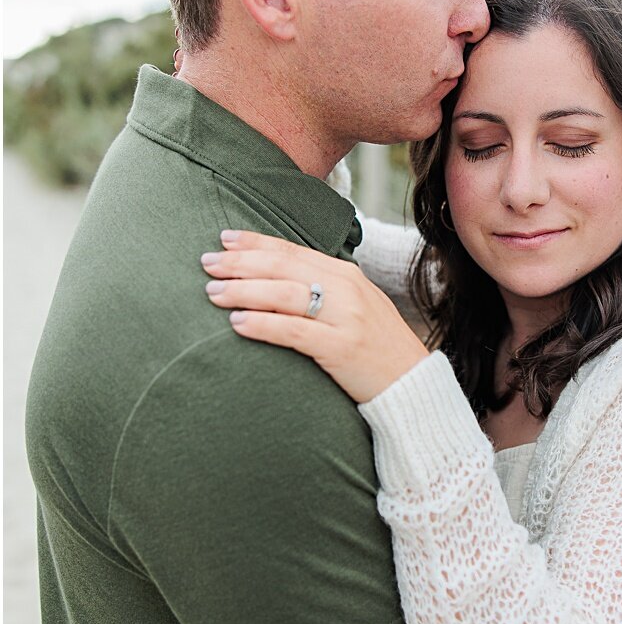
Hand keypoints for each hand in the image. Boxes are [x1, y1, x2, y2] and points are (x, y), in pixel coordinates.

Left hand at [201, 231, 428, 402]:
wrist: (412, 385)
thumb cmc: (375, 348)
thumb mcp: (355, 307)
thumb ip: (324, 290)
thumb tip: (276, 280)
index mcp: (347, 274)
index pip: (293, 250)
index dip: (256, 242)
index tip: (224, 238)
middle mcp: (347, 289)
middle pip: (284, 266)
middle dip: (241, 262)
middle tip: (207, 262)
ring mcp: (346, 317)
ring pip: (285, 294)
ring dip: (244, 290)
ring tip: (213, 292)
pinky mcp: (342, 347)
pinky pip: (294, 331)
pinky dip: (263, 324)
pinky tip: (237, 323)